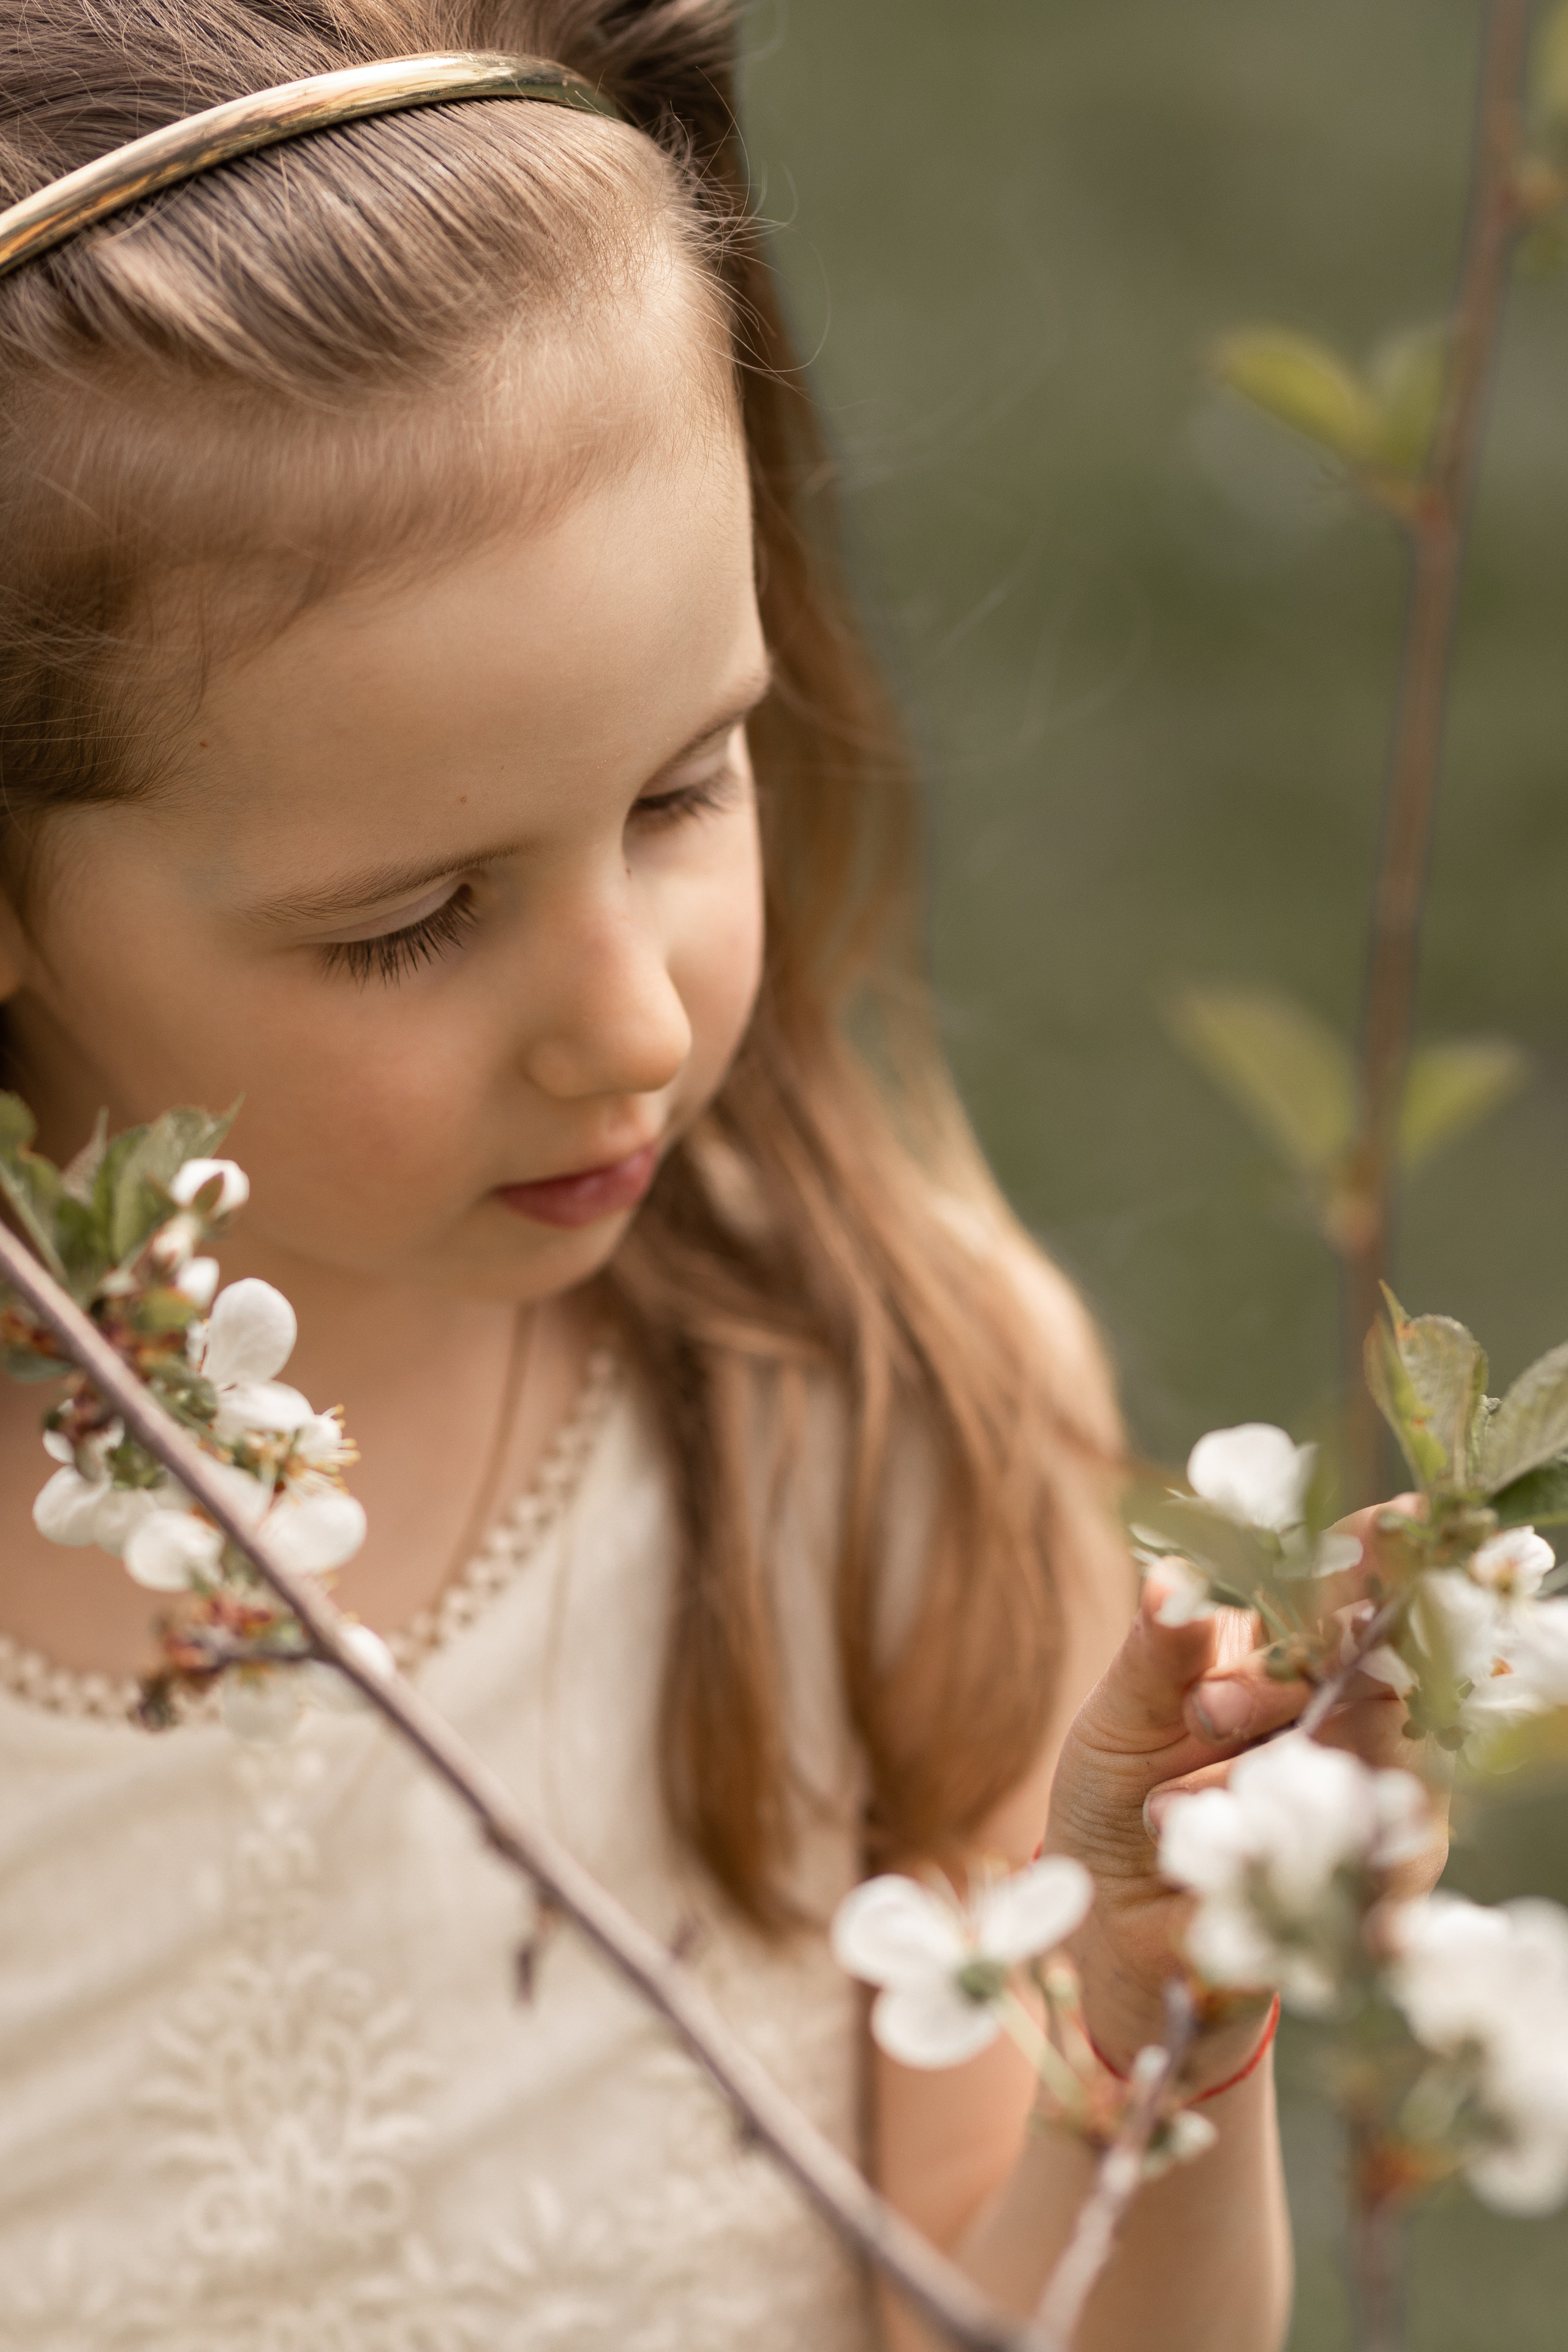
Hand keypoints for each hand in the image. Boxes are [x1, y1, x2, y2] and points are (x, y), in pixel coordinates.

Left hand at [1041, 1508, 1448, 2079]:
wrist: (1112, 1922)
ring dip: (1251, 1785)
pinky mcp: (1374, 1872)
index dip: (1375, 1556)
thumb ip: (1157, 1655)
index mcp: (1279, 1651)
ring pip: (1366, 1760)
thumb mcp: (1120, 1718)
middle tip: (1205, 1713)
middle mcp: (1339, 1709)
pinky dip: (1287, 1855)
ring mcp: (1364, 1787)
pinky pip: (1373, 1855)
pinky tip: (1218, 1870)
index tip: (1390, 1524)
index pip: (1341, 1589)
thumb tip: (1172, 1583)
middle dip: (1277, 1688)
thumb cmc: (1117, 1794)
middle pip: (1364, 1668)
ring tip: (1167, 1814)